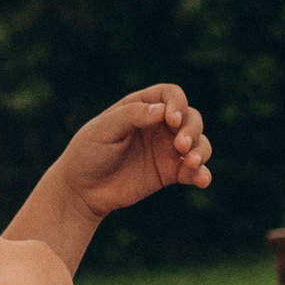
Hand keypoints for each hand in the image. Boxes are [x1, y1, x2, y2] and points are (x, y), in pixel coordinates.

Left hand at [61, 85, 209, 220]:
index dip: (177, 104)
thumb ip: (131, 116)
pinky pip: (193, 170)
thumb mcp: (102, 130)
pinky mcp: (170, 173)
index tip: (172, 120)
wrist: (81, 190)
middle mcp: (158, 125)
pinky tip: (203, 180)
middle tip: (180, 146)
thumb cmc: (87, 153)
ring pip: (198, 142)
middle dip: (191, 129)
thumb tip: (162, 110)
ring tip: (190, 163)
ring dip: (201, 150)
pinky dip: (202, 174)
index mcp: (141, 107)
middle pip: (191, 117)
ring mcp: (166, 149)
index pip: (171, 95)